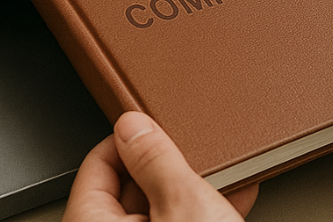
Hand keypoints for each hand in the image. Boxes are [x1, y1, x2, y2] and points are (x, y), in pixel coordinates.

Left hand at [63, 111, 258, 221]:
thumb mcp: (182, 204)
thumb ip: (156, 160)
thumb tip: (134, 126)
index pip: (97, 164)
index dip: (130, 137)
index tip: (156, 121)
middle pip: (133, 185)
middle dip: (171, 162)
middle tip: (196, 146)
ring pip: (163, 206)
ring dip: (197, 186)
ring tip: (225, 169)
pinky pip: (184, 221)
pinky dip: (207, 209)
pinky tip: (236, 192)